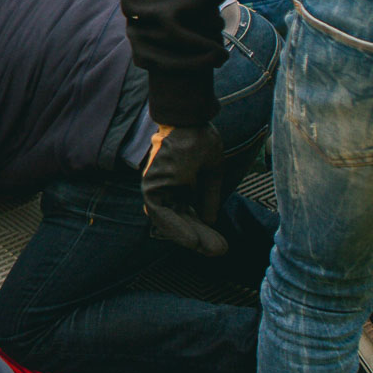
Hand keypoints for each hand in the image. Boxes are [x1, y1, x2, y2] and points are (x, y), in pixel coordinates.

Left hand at [142, 123, 227, 255]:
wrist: (190, 120)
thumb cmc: (200, 139)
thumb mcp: (212, 172)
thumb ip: (208, 196)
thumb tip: (209, 221)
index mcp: (180, 185)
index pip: (190, 215)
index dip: (204, 230)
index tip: (221, 244)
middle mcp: (167, 189)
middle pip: (182, 221)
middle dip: (201, 238)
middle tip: (219, 252)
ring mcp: (157, 187)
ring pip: (170, 221)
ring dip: (190, 237)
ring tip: (209, 250)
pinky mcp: (151, 185)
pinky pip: (161, 213)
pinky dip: (176, 228)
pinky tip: (194, 240)